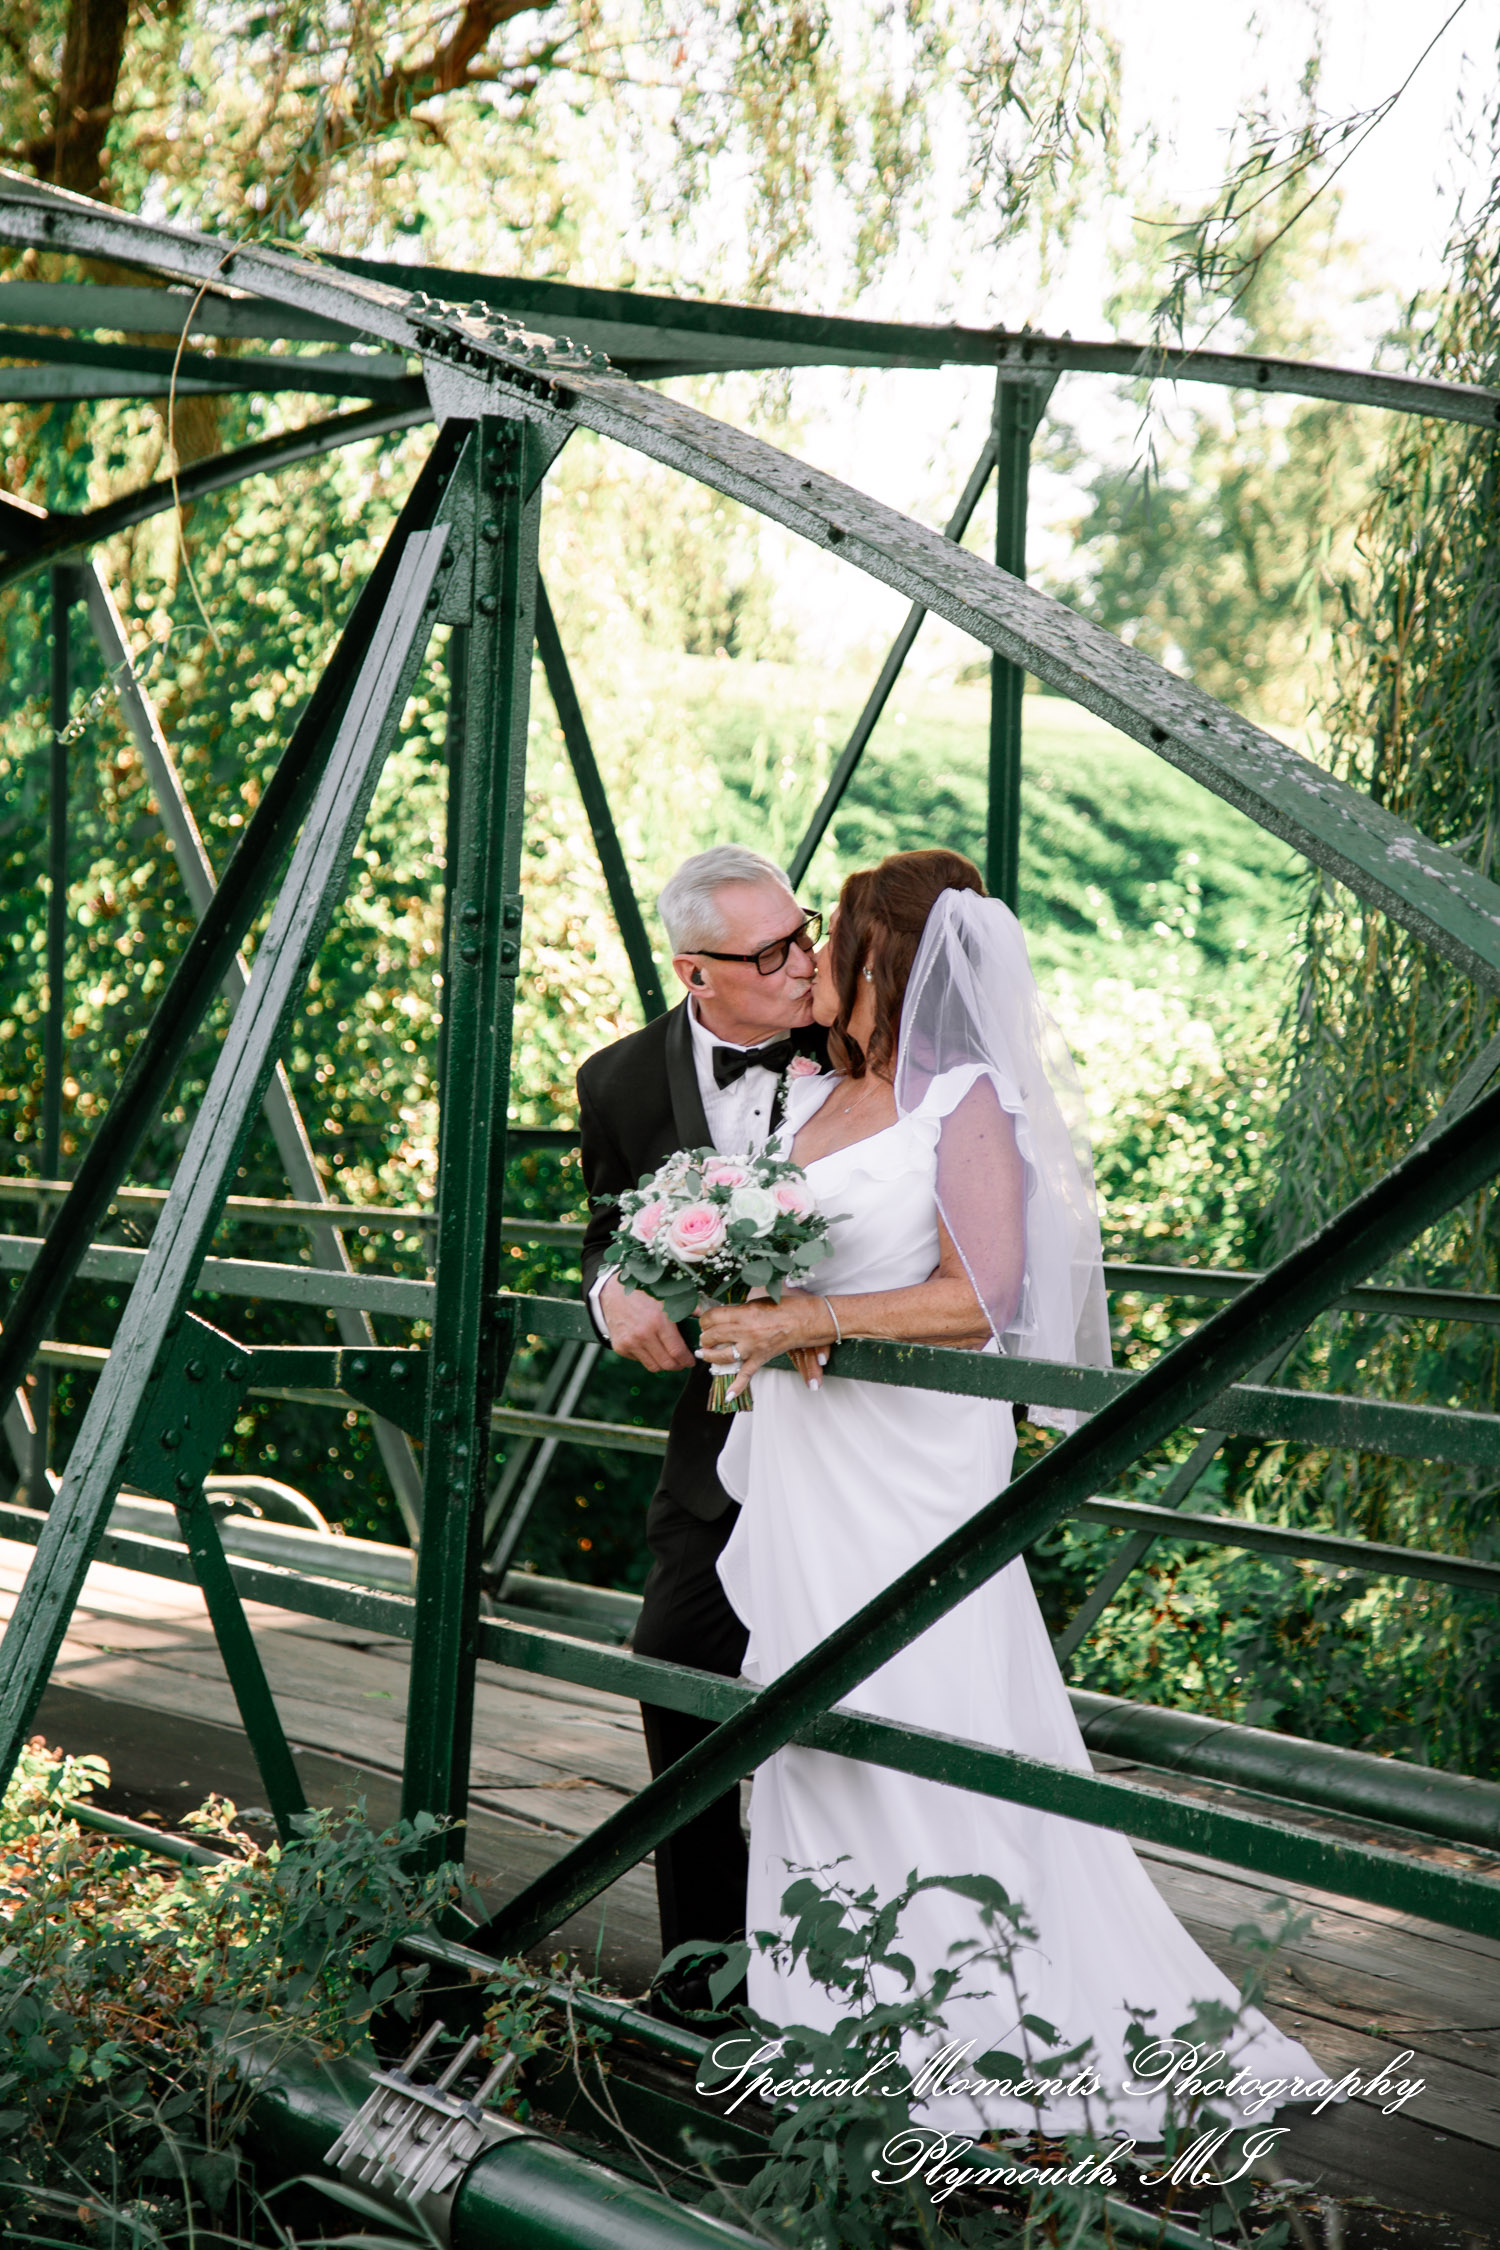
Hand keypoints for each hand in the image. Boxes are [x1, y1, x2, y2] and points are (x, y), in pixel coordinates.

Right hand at [600, 1274, 693, 1371]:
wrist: (613, 1292)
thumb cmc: (643, 1293)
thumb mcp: (668, 1297)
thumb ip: (688, 1309)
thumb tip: (704, 1318)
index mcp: (658, 1321)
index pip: (677, 1352)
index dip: (687, 1360)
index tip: (691, 1360)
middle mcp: (643, 1334)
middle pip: (666, 1363)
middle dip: (678, 1365)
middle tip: (682, 1361)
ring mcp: (630, 1342)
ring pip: (653, 1366)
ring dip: (663, 1364)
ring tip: (668, 1356)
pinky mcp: (620, 1347)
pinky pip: (639, 1360)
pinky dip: (647, 1357)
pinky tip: (650, 1346)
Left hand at [697, 1291, 831, 1398]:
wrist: (804, 1321)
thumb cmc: (782, 1307)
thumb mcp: (756, 1303)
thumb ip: (738, 1311)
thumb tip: (721, 1316)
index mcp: (744, 1314)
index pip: (713, 1317)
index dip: (704, 1319)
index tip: (704, 1321)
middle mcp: (745, 1331)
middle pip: (713, 1336)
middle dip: (705, 1337)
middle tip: (704, 1337)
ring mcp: (752, 1347)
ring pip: (723, 1356)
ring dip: (710, 1356)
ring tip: (705, 1353)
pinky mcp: (760, 1358)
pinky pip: (746, 1375)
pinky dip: (737, 1387)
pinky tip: (728, 1396)